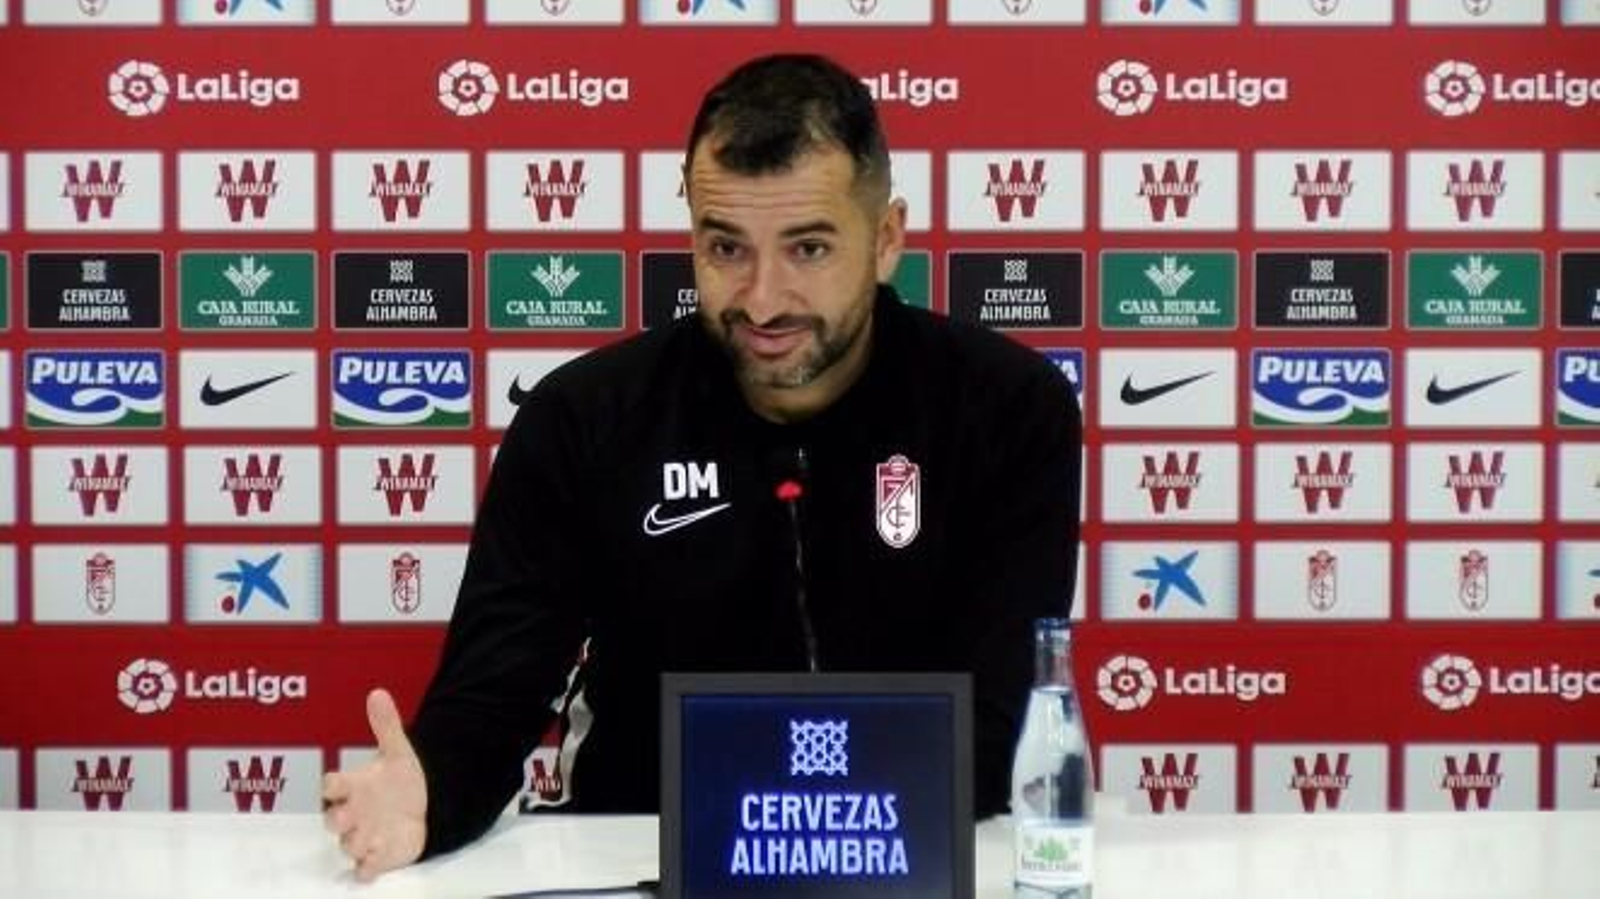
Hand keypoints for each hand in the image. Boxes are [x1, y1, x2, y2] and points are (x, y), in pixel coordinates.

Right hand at [322, 688, 427, 881]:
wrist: (422, 808)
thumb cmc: (399, 782)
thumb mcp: (398, 753)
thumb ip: (386, 725)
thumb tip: (378, 693)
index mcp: (353, 787)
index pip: (331, 786)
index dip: (331, 786)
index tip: (335, 784)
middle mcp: (352, 813)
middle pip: (332, 820)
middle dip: (337, 818)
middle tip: (347, 815)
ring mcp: (362, 836)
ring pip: (347, 844)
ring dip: (356, 842)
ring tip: (372, 836)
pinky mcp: (376, 857)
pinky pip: (363, 868)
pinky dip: (367, 868)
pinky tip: (374, 863)